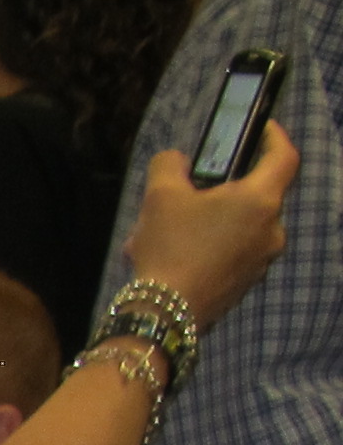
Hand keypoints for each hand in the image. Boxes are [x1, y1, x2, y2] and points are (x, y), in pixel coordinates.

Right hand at [125, 132, 297, 331]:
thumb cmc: (169, 249)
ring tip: (172, 233)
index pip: (284, 156)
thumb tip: (176, 161)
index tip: (259, 130)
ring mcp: (262, 260)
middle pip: (256, 195)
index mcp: (260, 200)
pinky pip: (233, 254)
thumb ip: (169, 165)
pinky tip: (177, 258)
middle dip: (224, 190)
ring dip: (212, 223)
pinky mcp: (246, 284)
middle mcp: (272, 229)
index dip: (274, 136)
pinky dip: (211, 248)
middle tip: (192, 192)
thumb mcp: (159, 196)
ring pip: (240, 227)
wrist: (164, 315)